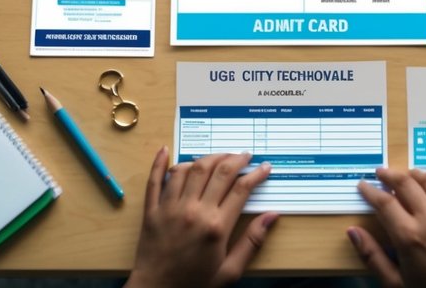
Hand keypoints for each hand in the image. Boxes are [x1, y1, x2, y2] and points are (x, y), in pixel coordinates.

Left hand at [124, 147, 277, 287]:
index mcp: (216, 227)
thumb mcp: (230, 272)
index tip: (265, 167)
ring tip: (219, 155)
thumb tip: (272, 215)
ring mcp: (171, 208)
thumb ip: (252, 242)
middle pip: (218, 172)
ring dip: (207, 157)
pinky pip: (155, 180)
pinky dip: (159, 163)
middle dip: (235, 159)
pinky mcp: (152, 211)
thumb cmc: (195, 285)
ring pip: (190, 169)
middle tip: (245, 155)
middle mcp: (194, 211)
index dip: (256, 174)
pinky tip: (165, 150)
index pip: (241, 189)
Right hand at [347, 167, 425, 287]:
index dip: (370, 191)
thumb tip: (352, 231)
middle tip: (380, 173)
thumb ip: (372, 256)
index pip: (384, 203)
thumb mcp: (395, 283)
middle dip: (390, 174)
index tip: (362, 185)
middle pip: (406, 183)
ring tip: (404, 174)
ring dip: (415, 173)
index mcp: (409, 238)